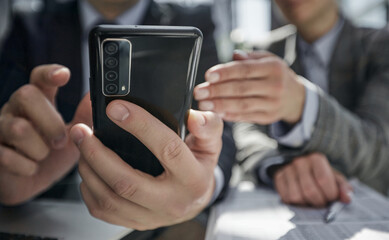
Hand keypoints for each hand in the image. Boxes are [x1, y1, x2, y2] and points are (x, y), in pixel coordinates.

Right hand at [0, 64, 91, 204]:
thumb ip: (85, 118)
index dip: (49, 73)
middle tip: (61, 141)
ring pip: (18, 128)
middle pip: (26, 95)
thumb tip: (95, 98)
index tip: (64, 75)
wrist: (32, 182)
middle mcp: (16, 109)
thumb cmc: (53, 154)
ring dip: (39, 148)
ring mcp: (2, 128)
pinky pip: (6, 155)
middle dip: (50, 121)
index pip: (39, 78)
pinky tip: (32, 168)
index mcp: (39, 102)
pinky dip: (27, 166)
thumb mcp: (74, 135)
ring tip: (44, 156)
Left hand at [70, 100, 222, 229]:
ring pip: (110, 198)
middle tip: (82, 130)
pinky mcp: (136, 222)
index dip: (141, 126)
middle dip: (97, 154)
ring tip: (81, 146)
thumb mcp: (210, 143)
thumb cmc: (199, 167)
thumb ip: (208, 126)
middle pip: (127, 182)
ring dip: (88, 170)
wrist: (195, 200)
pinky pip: (104, 211)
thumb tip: (193, 117)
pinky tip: (88, 170)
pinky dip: (89, 189)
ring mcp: (151, 216)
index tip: (116, 108)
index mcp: (192, 178)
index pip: (167, 149)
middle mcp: (171, 201)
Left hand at [194, 50, 305, 124]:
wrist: (295, 98)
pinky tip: (216, 113)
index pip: (245, 70)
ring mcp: (272, 104)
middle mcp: (274, 86)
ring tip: (203, 105)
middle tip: (199, 92)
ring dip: (220, 105)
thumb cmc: (274, 74)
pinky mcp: (267, 118)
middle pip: (241, 89)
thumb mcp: (267, 60)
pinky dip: (229, 115)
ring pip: (242, 105)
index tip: (208, 76)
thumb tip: (234, 55)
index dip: (225, 73)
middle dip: (217, 91)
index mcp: (273, 68)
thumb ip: (249, 57)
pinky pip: (245, 117)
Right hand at [274, 153, 351, 206]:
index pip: (323, 180)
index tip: (331, 198)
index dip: (329, 194)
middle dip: (318, 202)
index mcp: (316, 159)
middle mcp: (300, 161)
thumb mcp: (335, 179)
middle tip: (322, 202)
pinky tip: (301, 199)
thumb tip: (347, 199)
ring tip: (311, 201)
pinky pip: (285, 198)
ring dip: (306, 204)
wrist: (301, 170)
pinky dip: (295, 204)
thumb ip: (343, 188)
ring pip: (296, 196)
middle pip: (309, 190)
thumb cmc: (321, 176)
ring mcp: (287, 169)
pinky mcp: (278, 178)